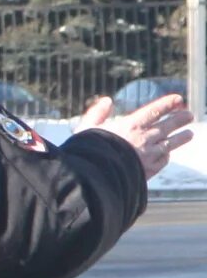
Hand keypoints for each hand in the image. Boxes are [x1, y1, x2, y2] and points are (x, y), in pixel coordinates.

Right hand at [73, 92, 191, 174]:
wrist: (95, 178)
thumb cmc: (88, 152)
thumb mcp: (87, 128)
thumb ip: (97, 113)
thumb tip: (106, 101)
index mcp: (131, 126)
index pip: (155, 111)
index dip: (167, 104)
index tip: (178, 99)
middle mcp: (144, 138)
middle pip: (168, 126)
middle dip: (180, 119)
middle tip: (189, 116)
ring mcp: (149, 155)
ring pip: (170, 143)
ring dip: (181, 138)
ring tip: (189, 134)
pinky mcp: (149, 170)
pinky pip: (163, 160)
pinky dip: (166, 155)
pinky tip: (167, 154)